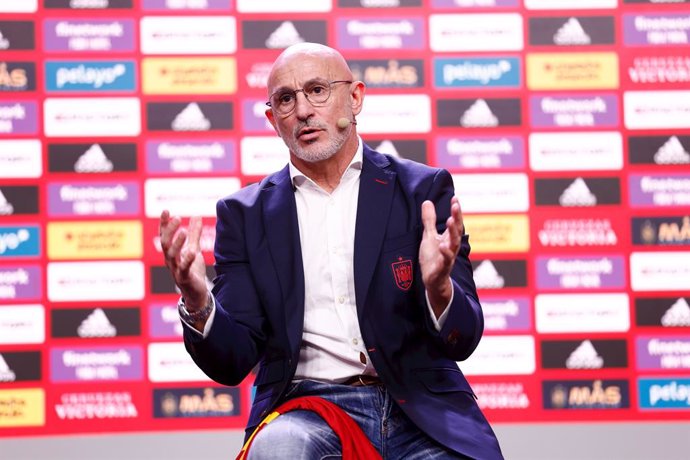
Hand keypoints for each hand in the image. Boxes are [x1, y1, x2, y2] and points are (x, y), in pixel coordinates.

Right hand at [159, 210, 207, 310]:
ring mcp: (176, 269)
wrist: (197, 293)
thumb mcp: (194, 249)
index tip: (166, 211)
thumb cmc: (193, 270)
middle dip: (169, 231)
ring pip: (171, 255)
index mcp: (171, 252)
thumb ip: (194, 234)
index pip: (164, 236)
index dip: (164, 224)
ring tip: (184, 232)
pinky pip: (184, 268)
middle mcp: (170, 260)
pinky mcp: (184, 278)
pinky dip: (187, 260)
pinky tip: (192, 251)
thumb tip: (196, 216)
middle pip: (165, 244)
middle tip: (177, 218)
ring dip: (177, 243)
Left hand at [419, 196, 463, 316]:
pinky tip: (442, 246)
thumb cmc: (433, 258)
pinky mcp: (442, 268)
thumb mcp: (429, 236)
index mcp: (449, 238)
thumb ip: (429, 220)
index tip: (455, 198)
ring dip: (453, 233)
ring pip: (453, 244)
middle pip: (456, 231)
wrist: (433, 281)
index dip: (456, 211)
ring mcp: (448, 257)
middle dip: (456, 218)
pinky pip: (446, 261)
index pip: (455, 222)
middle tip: (455, 205)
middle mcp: (451, 246)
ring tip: (450, 221)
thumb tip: (427, 202)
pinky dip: (445, 254)